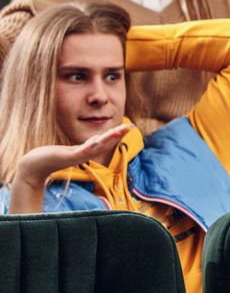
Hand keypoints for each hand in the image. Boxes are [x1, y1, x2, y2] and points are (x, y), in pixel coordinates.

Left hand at [16, 123, 132, 186]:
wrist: (35, 166)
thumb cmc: (49, 157)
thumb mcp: (70, 150)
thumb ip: (83, 147)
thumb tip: (95, 140)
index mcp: (87, 152)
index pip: (106, 142)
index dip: (118, 134)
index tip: (129, 126)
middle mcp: (86, 155)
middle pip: (106, 143)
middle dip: (118, 134)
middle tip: (130, 126)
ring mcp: (79, 156)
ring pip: (98, 146)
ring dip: (109, 138)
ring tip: (119, 130)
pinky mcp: (70, 156)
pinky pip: (83, 150)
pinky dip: (92, 145)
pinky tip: (98, 140)